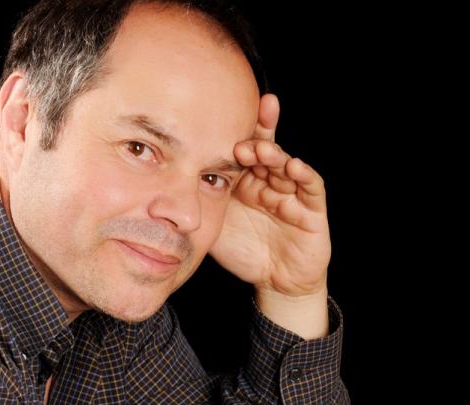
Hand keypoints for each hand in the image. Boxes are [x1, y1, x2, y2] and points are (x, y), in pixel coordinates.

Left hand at [209, 93, 330, 334]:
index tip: (222, 117)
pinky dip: (304, 175)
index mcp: (245, 180)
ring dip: (275, 155)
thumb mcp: (212, 223)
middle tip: (244, 126)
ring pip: (285, 165)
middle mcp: (268, 181)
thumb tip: (157, 187)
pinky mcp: (312, 210)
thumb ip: (195, 203)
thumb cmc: (241, 249)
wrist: (274, 282)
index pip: (242, 149)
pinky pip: (310, 188)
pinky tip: (293, 166)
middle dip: (258, 134)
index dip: (236, 132)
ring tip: (261, 150)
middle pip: (265, 149)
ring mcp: (291, 193)